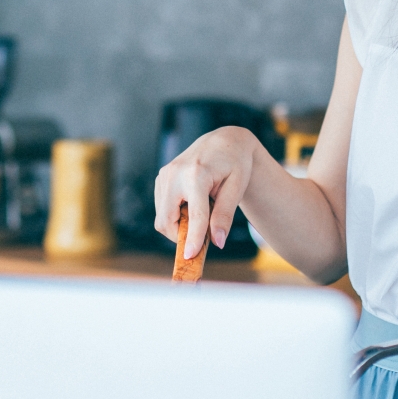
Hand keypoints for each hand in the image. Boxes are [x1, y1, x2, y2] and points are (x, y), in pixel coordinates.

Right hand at [153, 127, 263, 259]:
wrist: (224, 141)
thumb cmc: (235, 164)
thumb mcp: (236, 188)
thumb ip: (225, 215)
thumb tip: (217, 242)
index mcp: (197, 174)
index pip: (193, 214)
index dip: (192, 238)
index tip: (190, 257)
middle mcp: (175, 173)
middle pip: (167, 220)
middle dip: (181, 236)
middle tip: (202, 240)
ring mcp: (164, 175)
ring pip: (161, 217)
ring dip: (178, 226)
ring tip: (202, 216)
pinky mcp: (161, 178)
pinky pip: (162, 209)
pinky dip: (174, 216)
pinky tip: (192, 207)